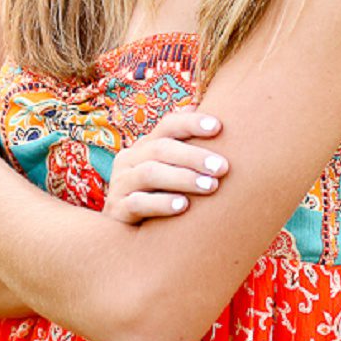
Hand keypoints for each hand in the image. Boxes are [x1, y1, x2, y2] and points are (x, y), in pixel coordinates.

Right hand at [101, 105, 228, 226]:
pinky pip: (138, 203)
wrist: (123, 234)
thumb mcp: (167, 168)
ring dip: (183, 178)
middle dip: (194, 156)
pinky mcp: (117, 210)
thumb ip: (182, 144)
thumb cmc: (156, 195)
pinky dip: (161, 203)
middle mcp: (129, 160)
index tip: (218, 127)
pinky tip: (183, 206)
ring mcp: (120, 184)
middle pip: (160, 148)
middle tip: (222, 167)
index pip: (167, 126)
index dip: (191, 123)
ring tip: (211, 186)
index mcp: (144, 145)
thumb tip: (196, 106)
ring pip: (150, 173)